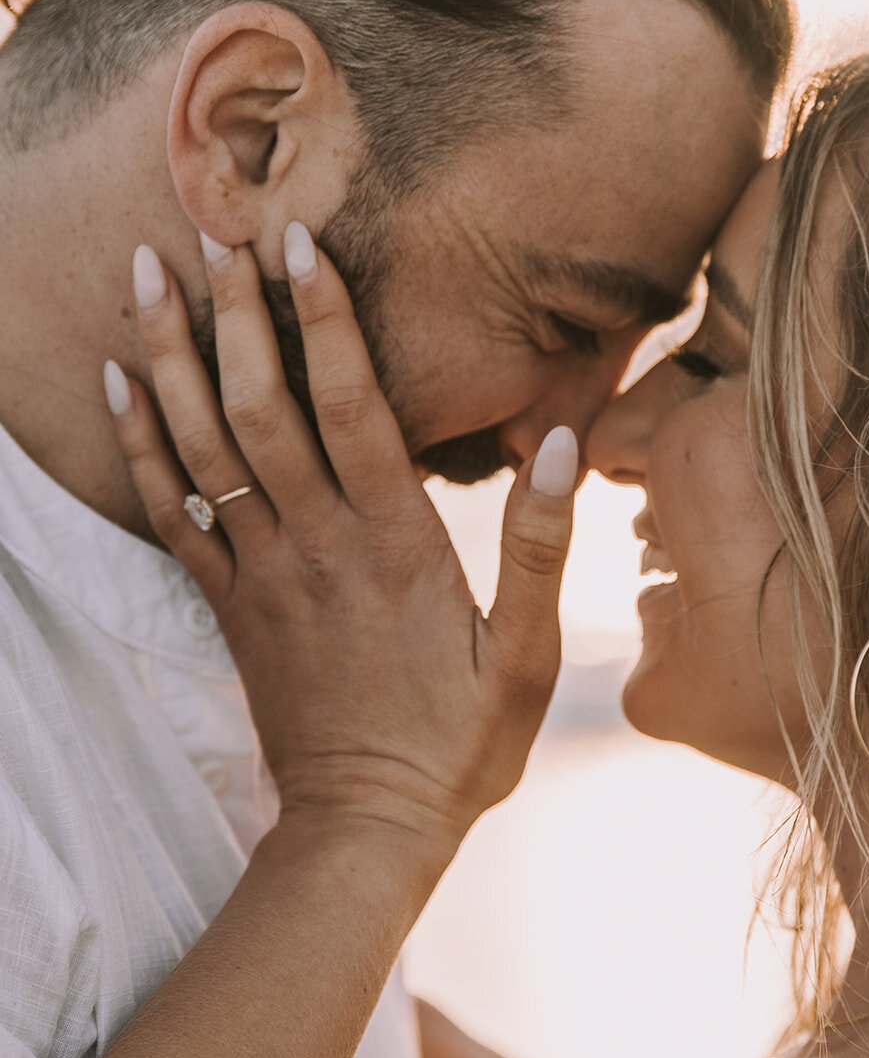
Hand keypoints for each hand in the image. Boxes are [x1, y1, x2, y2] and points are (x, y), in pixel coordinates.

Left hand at [108, 227, 578, 857]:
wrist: (366, 827)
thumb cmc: (459, 742)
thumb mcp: (526, 653)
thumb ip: (542, 546)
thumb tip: (562, 443)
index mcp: (394, 543)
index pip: (353, 405)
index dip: (325, 319)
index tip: (299, 242)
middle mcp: (316, 544)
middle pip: (261, 408)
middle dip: (233, 313)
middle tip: (210, 230)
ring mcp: (261, 573)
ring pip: (203, 448)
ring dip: (170, 358)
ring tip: (146, 278)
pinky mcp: (228, 605)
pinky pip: (170, 513)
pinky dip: (138, 445)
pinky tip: (117, 386)